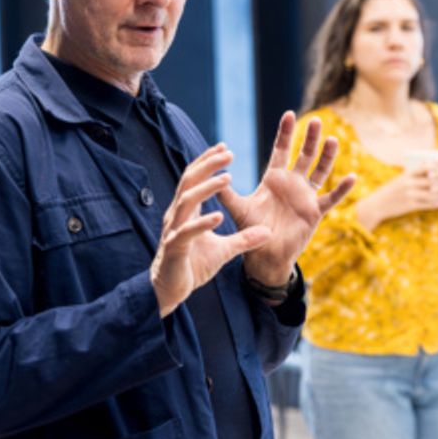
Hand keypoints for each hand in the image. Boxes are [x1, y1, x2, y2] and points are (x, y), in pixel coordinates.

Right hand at [151, 144, 272, 316]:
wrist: (169, 290)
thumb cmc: (192, 265)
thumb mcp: (224, 250)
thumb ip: (244, 239)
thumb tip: (268, 232)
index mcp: (187, 212)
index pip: (194, 179)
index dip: (207, 162)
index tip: (224, 147)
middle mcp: (178, 216)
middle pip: (189, 182)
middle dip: (208, 165)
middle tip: (228, 153)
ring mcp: (174, 230)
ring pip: (187, 201)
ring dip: (207, 188)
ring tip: (227, 178)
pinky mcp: (174, 248)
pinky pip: (187, 232)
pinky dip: (203, 223)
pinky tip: (219, 216)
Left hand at [216, 112, 355, 286]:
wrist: (265, 254)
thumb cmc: (252, 229)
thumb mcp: (239, 208)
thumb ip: (227, 193)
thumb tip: (214, 175)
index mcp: (275, 178)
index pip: (281, 150)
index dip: (285, 133)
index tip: (289, 114)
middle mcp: (293, 183)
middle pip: (304, 155)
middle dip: (309, 138)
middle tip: (316, 120)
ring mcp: (306, 196)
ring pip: (320, 171)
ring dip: (327, 156)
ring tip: (332, 140)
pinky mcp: (315, 211)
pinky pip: (331, 198)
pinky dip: (342, 189)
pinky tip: (352, 177)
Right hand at [354, 158, 437, 228]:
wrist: (377, 205)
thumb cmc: (389, 191)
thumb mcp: (399, 180)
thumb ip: (411, 175)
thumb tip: (426, 170)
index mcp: (406, 175)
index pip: (425, 167)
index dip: (437, 167)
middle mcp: (408, 183)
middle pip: (431, 181)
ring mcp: (409, 195)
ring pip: (431, 194)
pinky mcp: (410, 206)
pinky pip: (426, 204)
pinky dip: (435, 203)